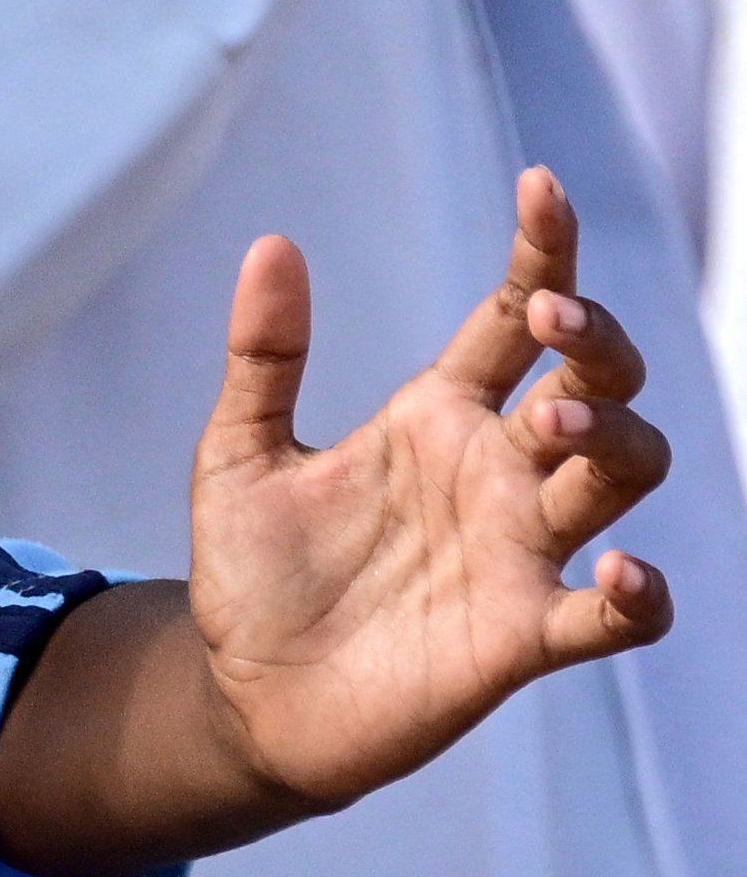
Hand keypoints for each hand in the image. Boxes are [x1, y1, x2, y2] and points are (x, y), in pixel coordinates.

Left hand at [187, 167, 673, 812]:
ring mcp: (521, 551)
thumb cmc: (255, 572)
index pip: (514, 317)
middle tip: (549, 319)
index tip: (538, 183)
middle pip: (598, 381)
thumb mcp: (239, 453)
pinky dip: (637, 593)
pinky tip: (623, 570)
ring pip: (624, 472)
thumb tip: (270, 244)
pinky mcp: (522, 637)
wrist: (242, 693)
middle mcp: (498, 474)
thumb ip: (262, 357)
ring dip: (611, 436)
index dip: (542, 250)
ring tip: (552, 424)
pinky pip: (617, 615)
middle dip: (595, 341)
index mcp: (439, 417)